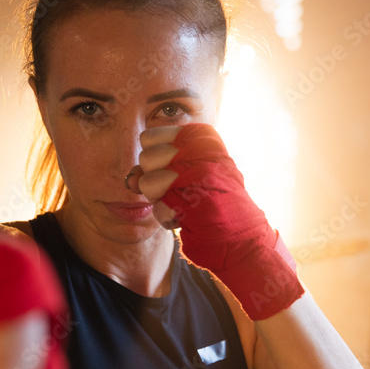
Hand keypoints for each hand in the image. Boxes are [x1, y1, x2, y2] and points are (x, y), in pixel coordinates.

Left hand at [133, 123, 303, 319]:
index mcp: (200, 135)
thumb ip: (152, 168)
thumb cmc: (210, 200)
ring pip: (146, 183)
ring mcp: (198, 172)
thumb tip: (130, 178)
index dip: (154, 160)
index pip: (148, 137)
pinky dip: (170, 218)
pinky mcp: (194, 199)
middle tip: (180, 190)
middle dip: (154, 180)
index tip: (175, 170)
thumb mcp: (182, 173)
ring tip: (186, 202)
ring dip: (161, 199)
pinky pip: (159, 208)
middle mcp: (200, 147)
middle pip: (145, 158)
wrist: (240, 233)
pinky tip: (191, 217)